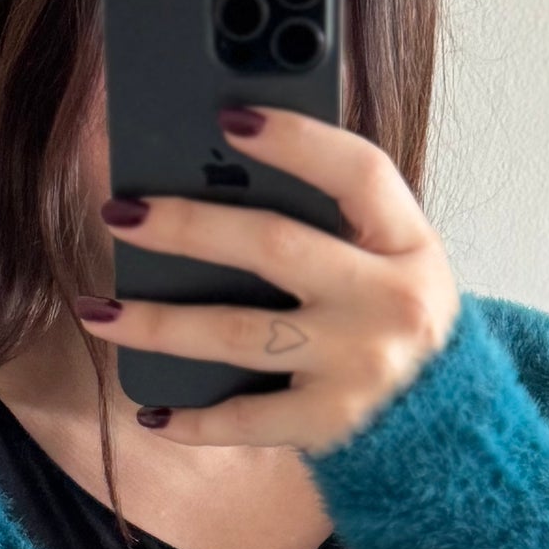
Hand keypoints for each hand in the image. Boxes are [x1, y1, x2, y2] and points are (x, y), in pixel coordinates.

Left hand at [72, 105, 460, 455]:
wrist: (450, 430)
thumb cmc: (398, 325)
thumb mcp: (393, 263)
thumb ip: (337, 222)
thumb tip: (219, 177)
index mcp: (409, 244)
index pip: (359, 172)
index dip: (297, 140)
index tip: (230, 117)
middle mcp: (391, 302)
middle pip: (274, 246)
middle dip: (186, 226)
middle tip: (121, 212)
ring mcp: (360, 366)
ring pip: (237, 332)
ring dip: (157, 323)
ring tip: (99, 310)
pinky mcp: (332, 423)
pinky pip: (245, 419)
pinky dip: (192, 419)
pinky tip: (151, 412)